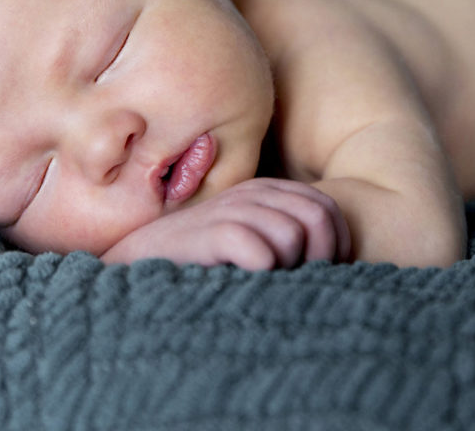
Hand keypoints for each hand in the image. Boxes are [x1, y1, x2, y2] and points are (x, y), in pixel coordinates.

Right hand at [100, 178, 350, 270]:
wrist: (138, 260)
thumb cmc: (202, 257)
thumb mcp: (248, 237)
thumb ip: (285, 236)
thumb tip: (334, 263)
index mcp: (266, 190)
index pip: (327, 207)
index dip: (336, 245)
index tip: (320, 276)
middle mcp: (251, 193)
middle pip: (318, 217)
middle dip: (320, 257)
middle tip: (300, 285)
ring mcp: (229, 210)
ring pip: (292, 235)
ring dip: (286, 268)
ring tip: (267, 284)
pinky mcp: (208, 233)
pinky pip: (260, 253)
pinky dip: (262, 274)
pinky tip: (246, 284)